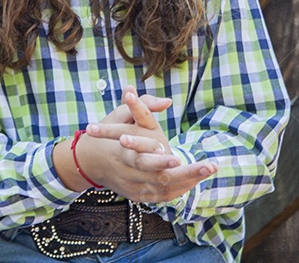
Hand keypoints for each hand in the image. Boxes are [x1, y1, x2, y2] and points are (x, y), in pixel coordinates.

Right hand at [78, 86, 217, 202]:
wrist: (89, 161)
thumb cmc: (108, 134)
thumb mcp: (120, 115)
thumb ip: (143, 106)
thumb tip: (166, 101)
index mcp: (122, 153)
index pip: (142, 160)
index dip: (160, 161)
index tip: (178, 158)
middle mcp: (128, 173)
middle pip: (158, 178)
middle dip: (186, 174)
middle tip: (208, 166)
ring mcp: (133, 187)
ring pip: (163, 189)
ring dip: (188, 181)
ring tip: (209, 168)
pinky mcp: (137, 195)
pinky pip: (160, 197)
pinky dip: (178, 190)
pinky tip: (194, 180)